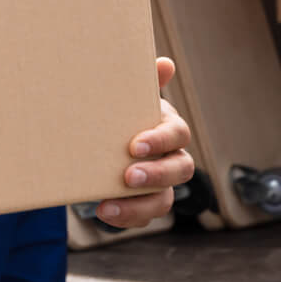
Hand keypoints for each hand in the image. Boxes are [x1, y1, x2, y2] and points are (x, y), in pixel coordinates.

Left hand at [95, 58, 195, 227]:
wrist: (99, 138)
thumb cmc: (118, 113)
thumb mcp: (125, 97)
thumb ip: (141, 82)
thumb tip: (165, 64)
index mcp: (168, 127)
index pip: (178, 134)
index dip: (160, 140)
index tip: (135, 145)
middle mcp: (171, 156)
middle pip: (181, 169)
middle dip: (156, 174)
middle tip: (128, 176)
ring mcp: (160, 184)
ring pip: (164, 200)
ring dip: (140, 204)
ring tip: (108, 205)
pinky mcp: (144, 204)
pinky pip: (144, 217)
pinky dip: (126, 217)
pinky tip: (104, 211)